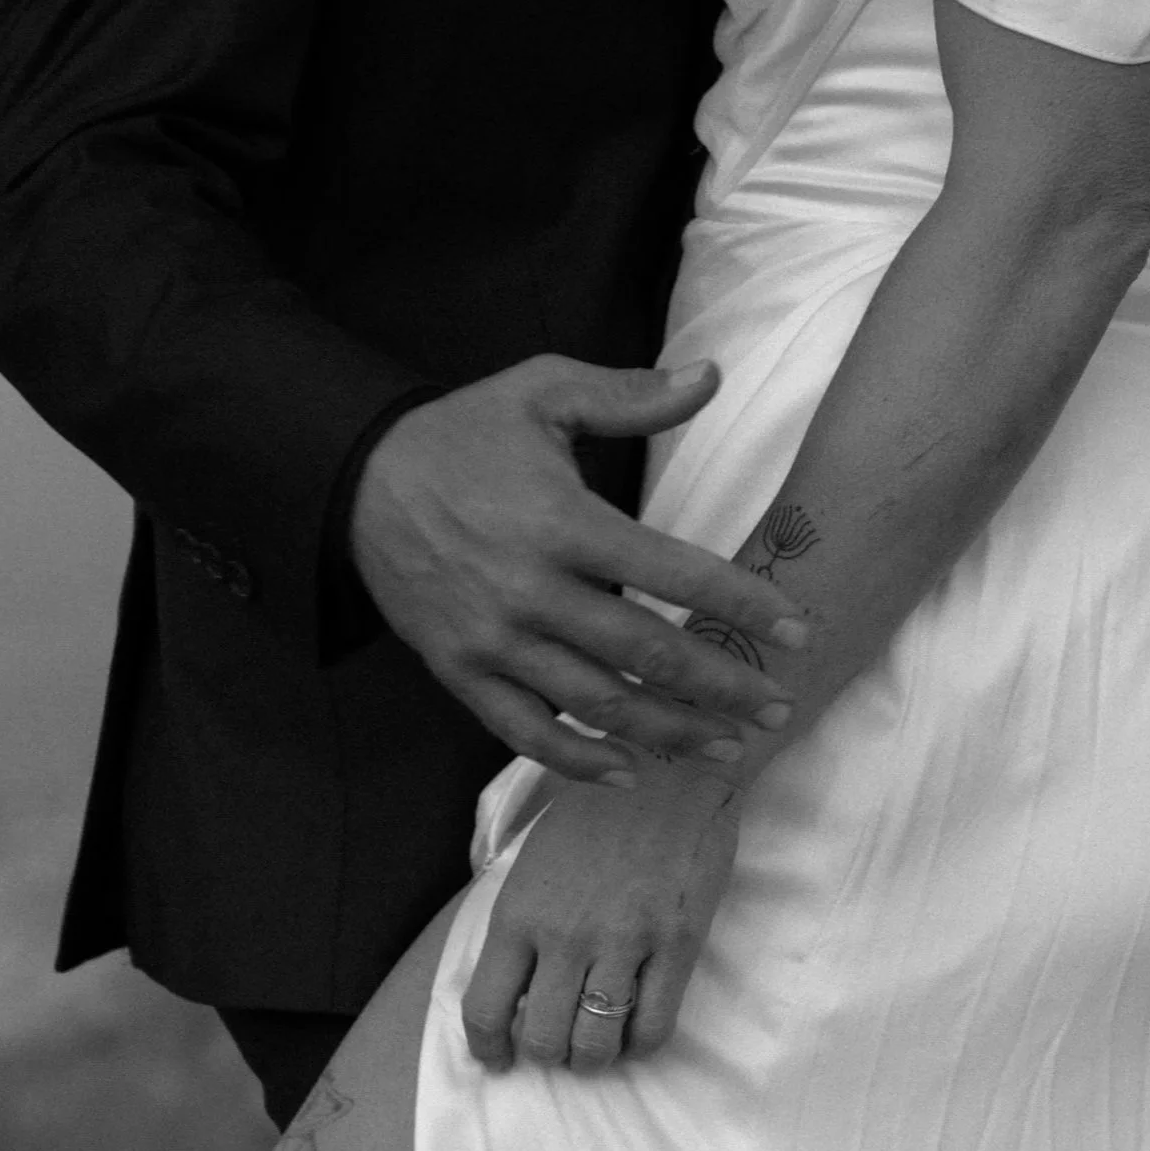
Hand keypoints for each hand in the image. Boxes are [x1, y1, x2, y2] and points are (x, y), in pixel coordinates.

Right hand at [351, 356, 806, 783]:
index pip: (674, 572)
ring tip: (725, 748)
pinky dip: (579, 762)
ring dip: (668, 733)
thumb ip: (629, 393)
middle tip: (777, 710)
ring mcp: (494, 641)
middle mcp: (531, 591)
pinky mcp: (461, 672)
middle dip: (721, 688)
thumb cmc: (461, 435)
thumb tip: (711, 376)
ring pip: (596, 706)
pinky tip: (630, 773)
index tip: (796, 634)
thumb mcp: (541, 391)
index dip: (742, 605)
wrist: (352, 480)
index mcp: (562, 522)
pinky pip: (526, 733)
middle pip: (646, 653)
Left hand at [461, 774, 740, 1073]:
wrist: (668, 769)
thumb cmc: (594, 813)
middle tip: (561, 1043)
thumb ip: (518, 923)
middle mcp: (565, 935)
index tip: (501, 1060)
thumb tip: (511, 988)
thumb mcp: (531, 860)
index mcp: (518, 913)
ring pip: (597, 1045)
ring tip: (599, 1044)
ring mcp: (624, 942)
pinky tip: (636, 1029)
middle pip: (543, 1040)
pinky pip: (654, 1028)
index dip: (490, 1050)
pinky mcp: (677, 944)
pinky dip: (640, 1045)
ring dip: (593, 1058)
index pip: (486, 1010)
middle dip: (548, 1054)